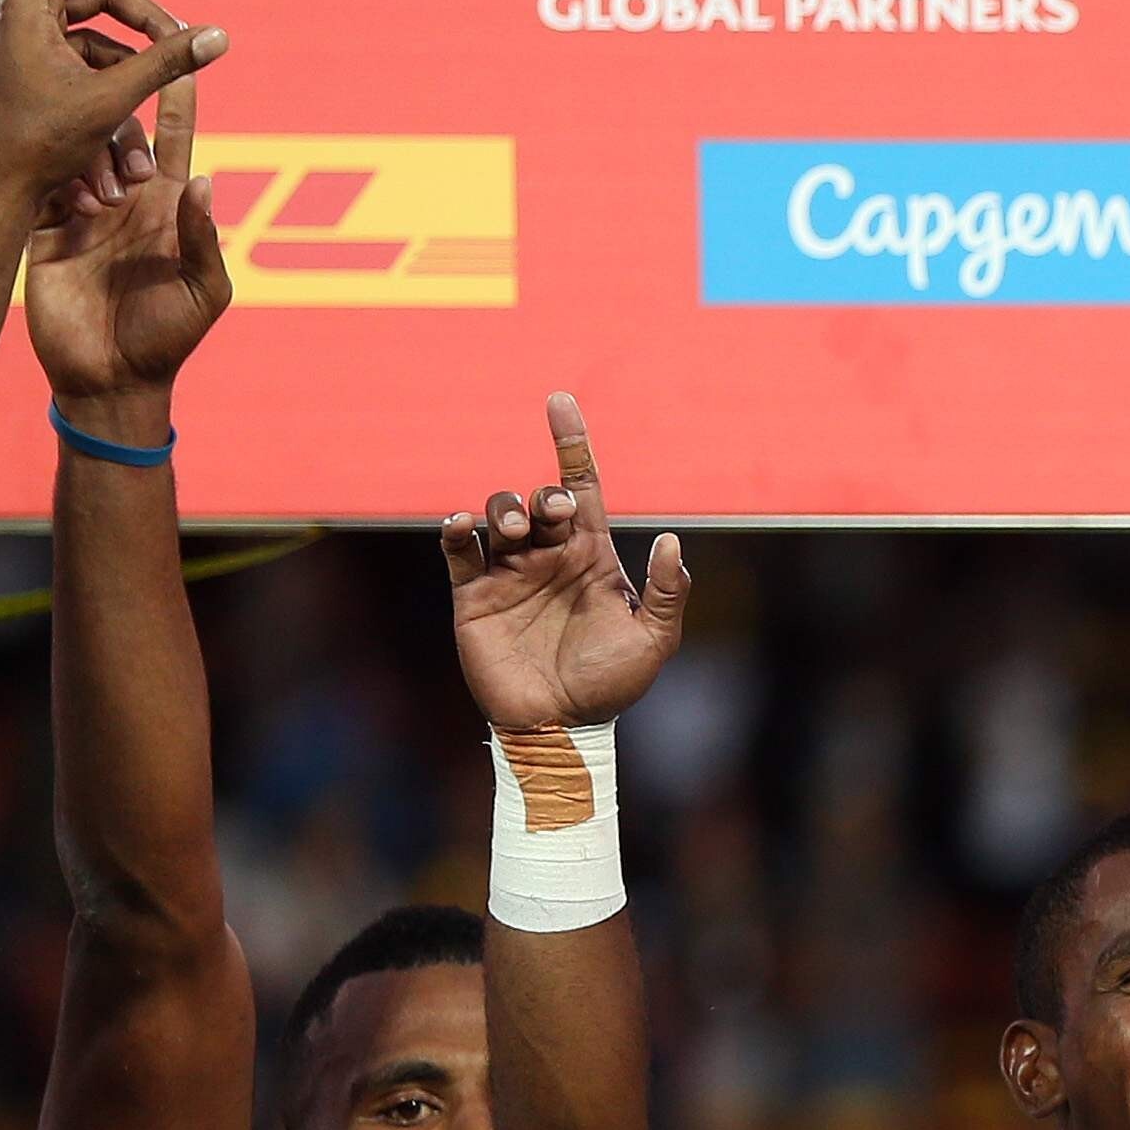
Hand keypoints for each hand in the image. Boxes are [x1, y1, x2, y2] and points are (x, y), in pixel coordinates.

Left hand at [0, 0, 224, 216]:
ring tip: (183, 53)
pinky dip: (126, 56)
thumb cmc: (40, 149)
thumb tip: (220, 34)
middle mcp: (22, 3)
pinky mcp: (38, 56)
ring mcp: (28, 29)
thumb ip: (166, 63)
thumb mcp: (111, 102)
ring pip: (99, 2)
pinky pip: (91, 37)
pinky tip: (146, 91)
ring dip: (146, 25)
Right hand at [25, 97, 229, 412]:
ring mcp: (83, 205)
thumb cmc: (166, 340)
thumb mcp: (204, 293)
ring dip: (90, 157)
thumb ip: (205, 240)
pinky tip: (58, 183)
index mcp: (170, 205)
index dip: (179, 90)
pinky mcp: (45, 224)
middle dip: (123, 121)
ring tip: (98, 201)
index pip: (176, 133)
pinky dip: (54, 176)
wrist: (108, 381)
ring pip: (80, 146)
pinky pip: (45, 180)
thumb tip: (206, 180)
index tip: (184, 44)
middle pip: (122, 126)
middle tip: (125, 137)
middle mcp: (127, 194)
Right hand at [442, 395, 689, 733]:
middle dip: (541, 495)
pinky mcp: (474, 596)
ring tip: (512, 529)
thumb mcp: (653, 641)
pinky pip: (458, 551)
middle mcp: (548, 556)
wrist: (561, 729)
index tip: (560, 400)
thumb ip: (668, 593)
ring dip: (503, 508)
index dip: (571, 444)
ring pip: (498, 515)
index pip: (580, 487)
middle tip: (546, 516)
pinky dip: (456, 529)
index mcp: (590, 556)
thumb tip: (673, 541)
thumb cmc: (609, 686)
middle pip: (538, 498)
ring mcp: (509, 573)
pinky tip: (462, 524)